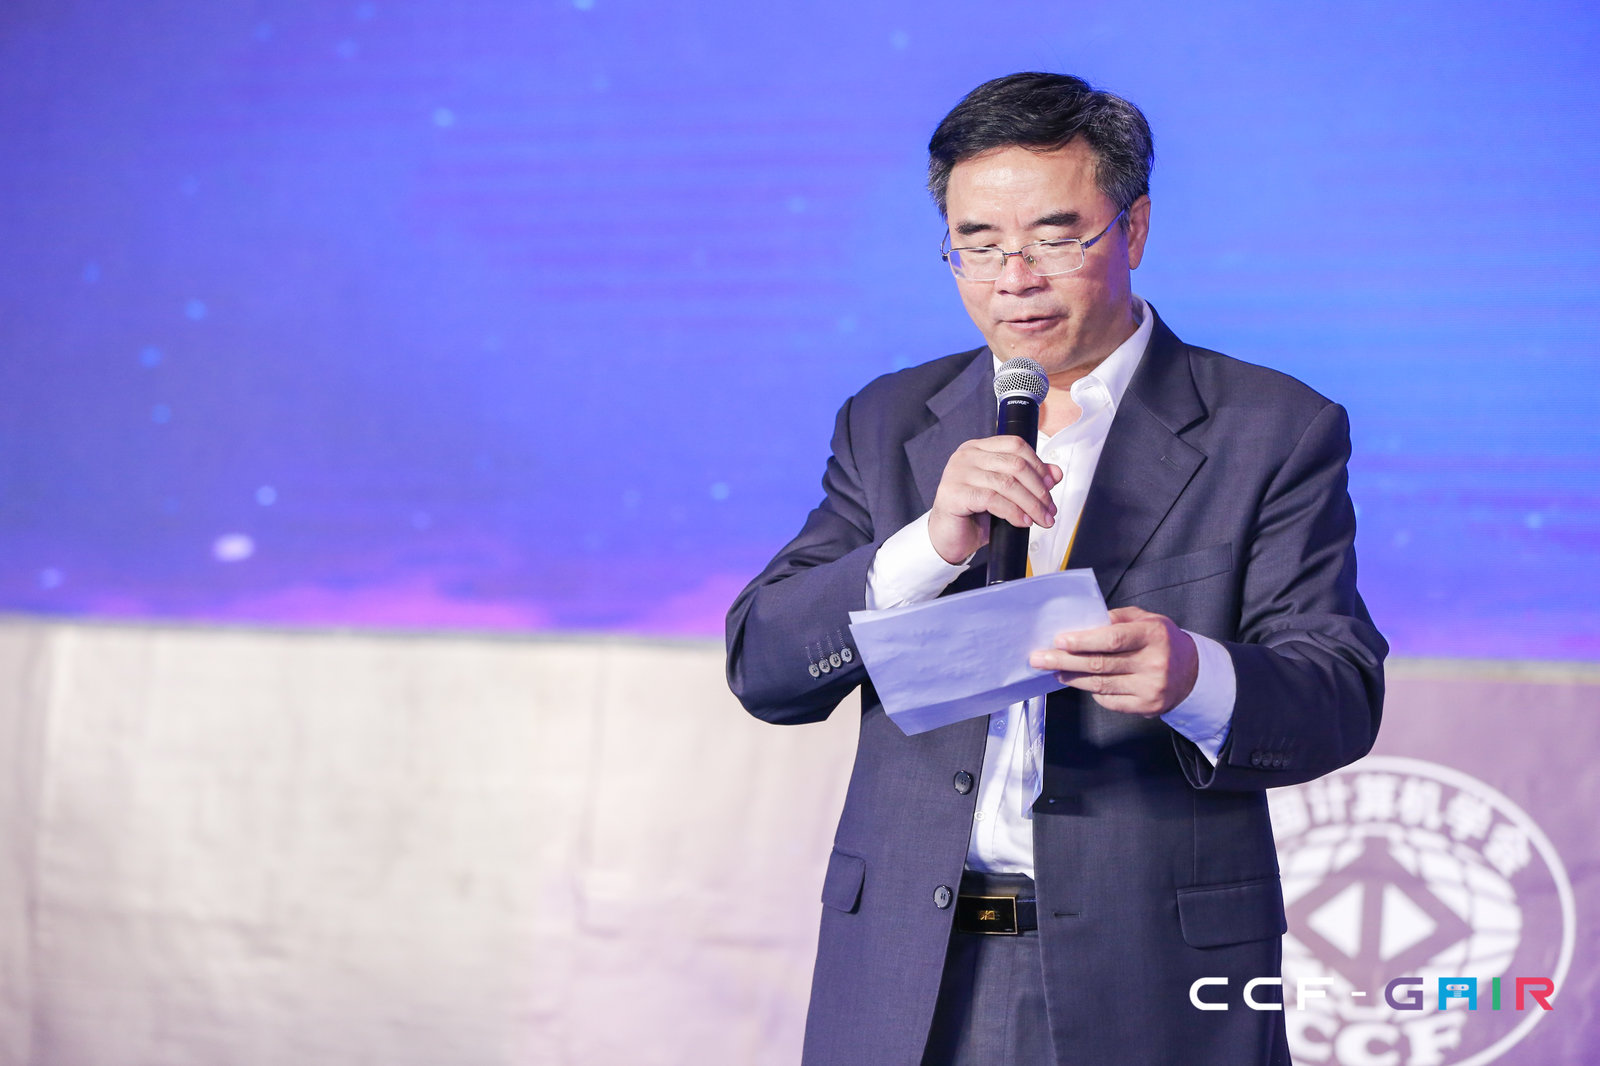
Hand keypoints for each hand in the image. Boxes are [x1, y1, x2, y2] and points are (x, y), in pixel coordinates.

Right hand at [927, 437, 1061, 564]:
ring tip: (1040, 519)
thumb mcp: (1006, 495)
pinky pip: (992, 499)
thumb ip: (1029, 480)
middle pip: (1015, 464)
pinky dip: (1013, 512)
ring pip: (1007, 483)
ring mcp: (958, 473)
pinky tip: (1022, 522)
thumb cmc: (974, 515)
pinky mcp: (954, 493)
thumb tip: (1055, 473)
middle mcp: (966, 456)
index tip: (1051, 485)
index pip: (1016, 445)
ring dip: (1030, 504)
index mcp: (979, 448)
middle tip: (1049, 509)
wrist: (949, 538)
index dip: (1039, 465)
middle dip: (1038, 489)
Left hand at [1028, 606, 1198, 716]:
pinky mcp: (1148, 707)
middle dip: (1065, 661)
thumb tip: (1084, 622)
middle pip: (1101, 664)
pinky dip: (1092, 692)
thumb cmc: (1162, 641)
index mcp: (1154, 634)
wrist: (1193, 672)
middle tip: (1040, 658)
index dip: (1083, 641)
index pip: (1113, 639)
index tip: (1059, 641)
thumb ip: (1118, 618)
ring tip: (1054, 670)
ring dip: (1072, 677)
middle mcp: (1154, 662)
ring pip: (1101, 684)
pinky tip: (1078, 683)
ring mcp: (1151, 688)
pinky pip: (1110, 701)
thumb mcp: (1147, 619)